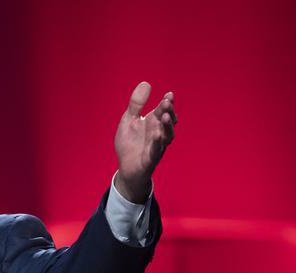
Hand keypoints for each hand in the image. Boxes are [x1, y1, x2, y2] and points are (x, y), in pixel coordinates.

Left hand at [114, 82, 176, 202]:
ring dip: (167, 126)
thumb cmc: (130, 143)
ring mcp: (157, 145)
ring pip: (167, 135)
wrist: (126, 167)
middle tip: (167, 103)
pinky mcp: (151, 158)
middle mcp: (158, 132)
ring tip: (165, 117)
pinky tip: (157, 135)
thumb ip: (136, 104)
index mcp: (153, 122)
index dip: (167, 103)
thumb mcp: (129, 120)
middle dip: (168, 112)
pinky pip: (156, 150)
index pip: (163, 110)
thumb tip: (146, 83)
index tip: (169, 95)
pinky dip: (157, 143)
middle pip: (167, 121)